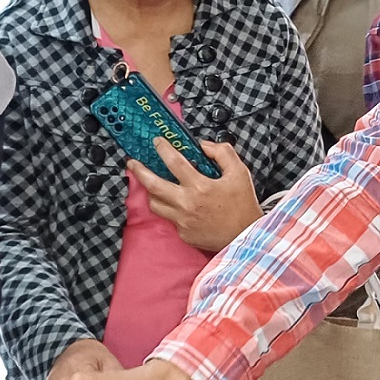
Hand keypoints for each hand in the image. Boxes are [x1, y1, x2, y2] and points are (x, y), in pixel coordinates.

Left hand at [128, 139, 262, 252]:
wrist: (247, 238)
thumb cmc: (243, 206)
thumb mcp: (240, 173)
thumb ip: (222, 153)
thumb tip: (204, 146)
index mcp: (200, 187)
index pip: (174, 162)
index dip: (163, 149)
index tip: (157, 142)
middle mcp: (187, 204)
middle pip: (153, 186)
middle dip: (139, 171)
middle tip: (132, 162)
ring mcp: (183, 221)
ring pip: (155, 204)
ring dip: (151, 192)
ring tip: (152, 183)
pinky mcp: (184, 234)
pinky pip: (170, 218)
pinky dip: (170, 208)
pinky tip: (177, 203)